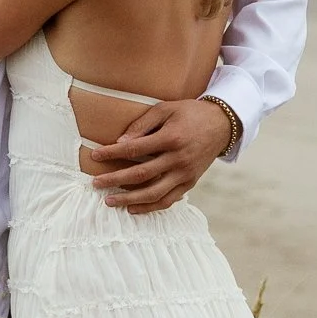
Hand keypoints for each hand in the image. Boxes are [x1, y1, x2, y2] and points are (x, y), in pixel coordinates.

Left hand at [77, 95, 237, 213]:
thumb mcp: (166, 109)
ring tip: (110, 201)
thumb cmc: (190, 113)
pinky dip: (150, 207)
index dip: (112, 153)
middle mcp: (178, 159)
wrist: (222, 124)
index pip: (134, 148)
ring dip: (130, 200)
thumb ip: (143, 124)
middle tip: (95, 183)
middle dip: (115, 180)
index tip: (94, 155)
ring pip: (154, 193)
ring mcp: (185, 174)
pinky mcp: (190, 183)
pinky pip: (168, 200)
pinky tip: (133, 208)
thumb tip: (121, 142)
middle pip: (141, 174)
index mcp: (171, 138)